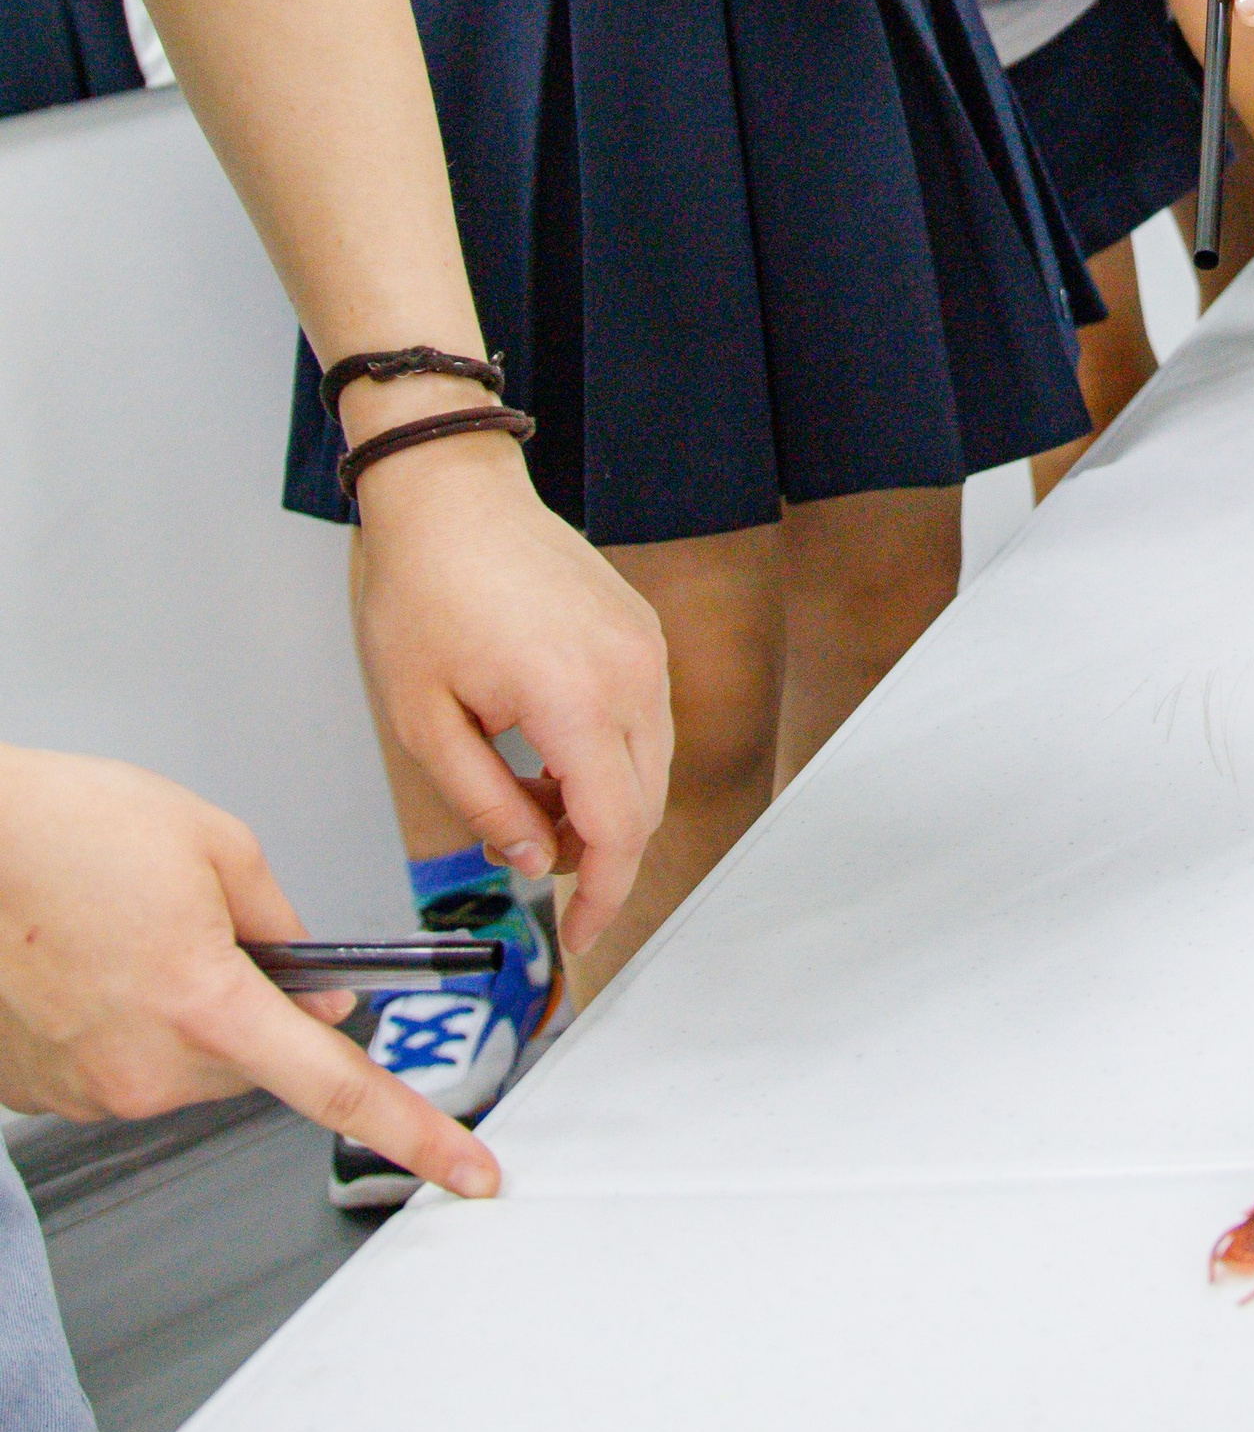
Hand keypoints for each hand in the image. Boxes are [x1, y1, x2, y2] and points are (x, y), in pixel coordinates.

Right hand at [0, 749, 499, 1197]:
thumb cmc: (68, 829)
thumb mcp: (216, 845)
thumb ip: (285, 924)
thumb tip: (319, 993)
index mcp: (207, 1002)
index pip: (338, 1086)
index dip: (415, 1132)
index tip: (469, 1169)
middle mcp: (149, 1066)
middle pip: (253, 1061)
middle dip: (253, 1005)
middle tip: (203, 929)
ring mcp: (92, 1091)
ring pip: (187, 1065)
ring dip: (184, 1010)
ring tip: (130, 932)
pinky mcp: (45, 1096)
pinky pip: (123, 1068)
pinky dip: (124, 1022)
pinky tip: (93, 961)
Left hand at [349, 438, 670, 957]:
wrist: (450, 495)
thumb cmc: (424, 592)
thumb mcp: (426, 722)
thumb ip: (485, 804)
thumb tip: (530, 861)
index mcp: (575, 700)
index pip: (617, 831)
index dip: (602, 896)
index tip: (579, 935)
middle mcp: (631, 674)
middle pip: (644, 806)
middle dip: (597, 856)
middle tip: (529, 864)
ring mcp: (645, 648)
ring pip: (651, 767)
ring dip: (603, 808)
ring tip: (527, 805)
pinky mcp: (641, 631)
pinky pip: (646, 721)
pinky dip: (610, 759)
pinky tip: (549, 756)